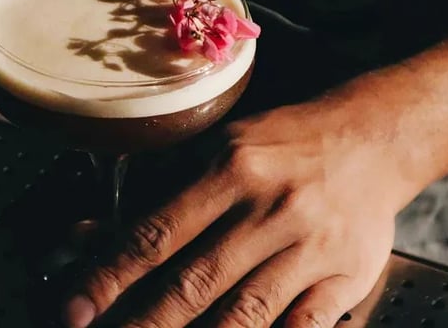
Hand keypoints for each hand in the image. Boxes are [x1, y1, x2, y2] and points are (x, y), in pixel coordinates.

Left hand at [63, 94, 415, 327]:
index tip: (77, 306)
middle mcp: (270, 210)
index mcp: (232, 168)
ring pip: (244, 314)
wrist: (371, 138)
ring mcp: (311, 248)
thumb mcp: (219, 146)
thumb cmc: (284, 142)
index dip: (111, 274)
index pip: (158, 232)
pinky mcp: (346, 277)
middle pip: (195, 281)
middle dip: (142, 322)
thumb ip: (158, 188)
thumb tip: (90, 228)